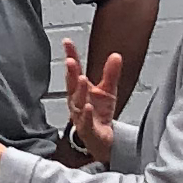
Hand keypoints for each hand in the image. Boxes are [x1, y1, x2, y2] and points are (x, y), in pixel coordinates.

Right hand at [62, 41, 121, 163]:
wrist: (101, 140)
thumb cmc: (99, 114)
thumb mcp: (108, 91)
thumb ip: (111, 73)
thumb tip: (116, 55)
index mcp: (80, 90)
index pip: (74, 70)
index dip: (71, 56)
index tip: (67, 42)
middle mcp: (76, 101)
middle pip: (72, 85)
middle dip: (70, 73)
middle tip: (70, 61)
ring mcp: (80, 116)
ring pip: (77, 102)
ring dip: (79, 91)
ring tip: (82, 79)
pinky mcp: (87, 130)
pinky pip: (85, 122)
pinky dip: (86, 114)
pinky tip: (88, 107)